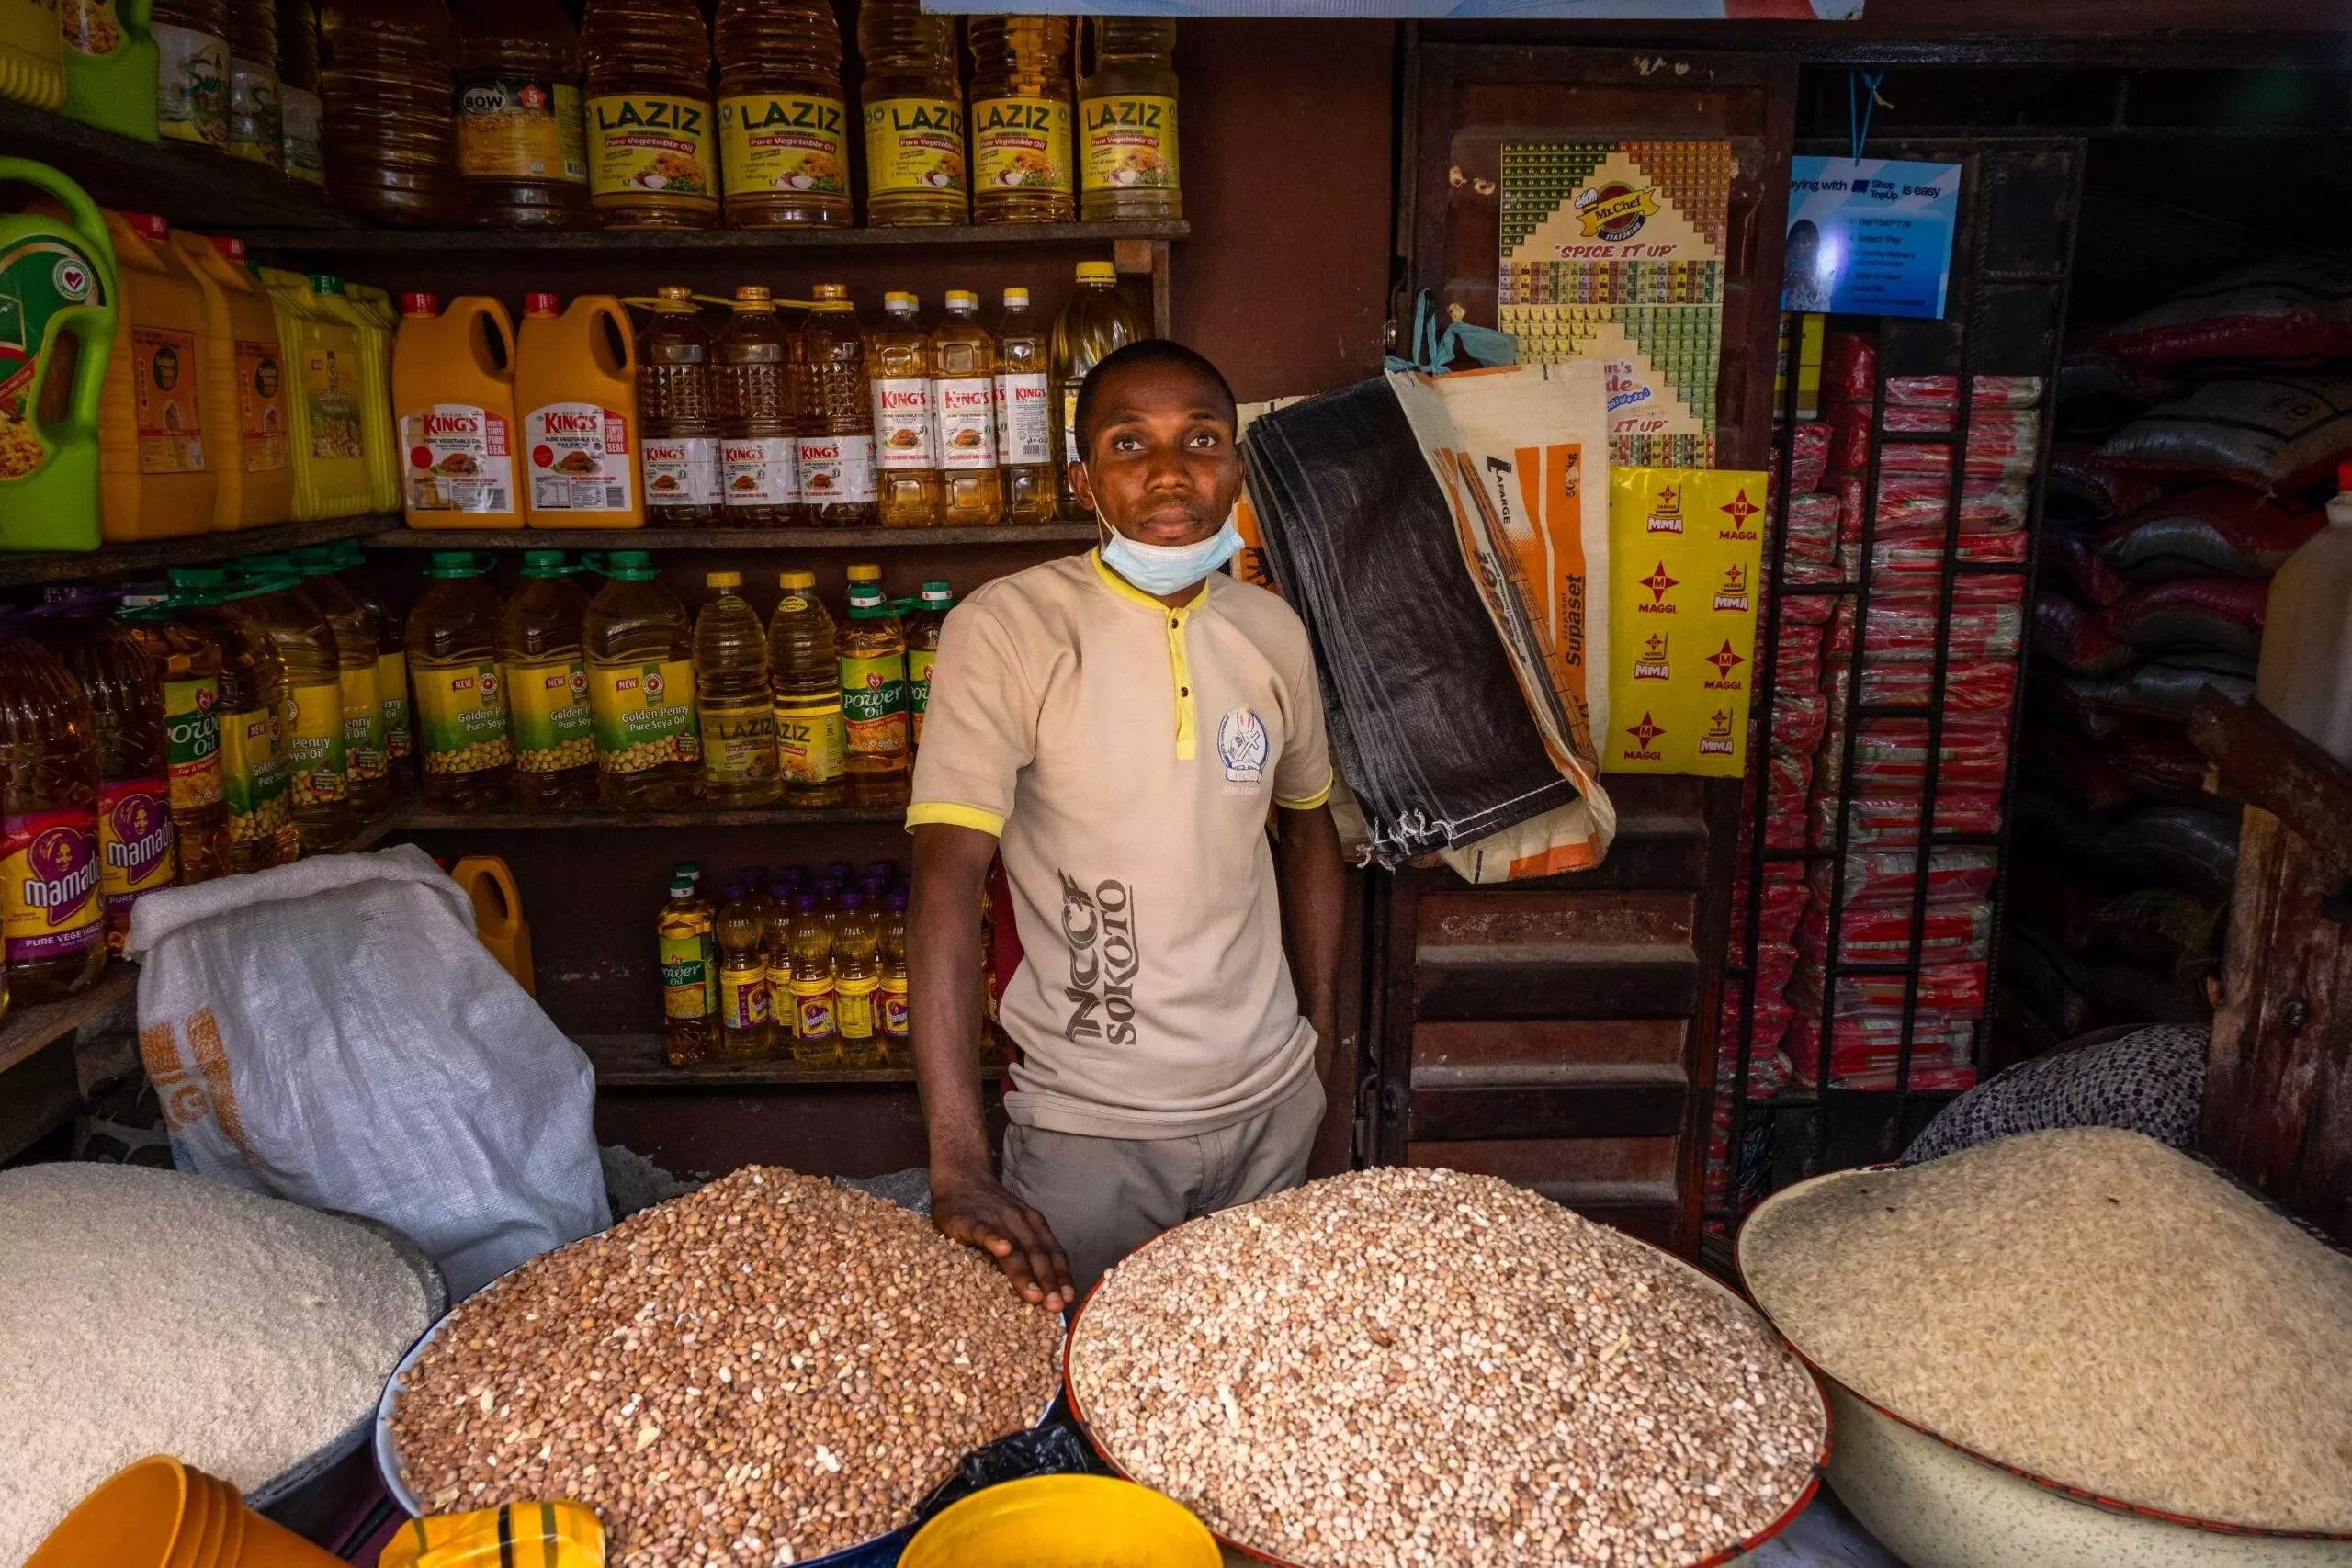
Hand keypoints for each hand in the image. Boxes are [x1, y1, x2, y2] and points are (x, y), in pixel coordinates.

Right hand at [931, 1167, 1074, 1312]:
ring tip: (1034, 1295)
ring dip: (1025, 1273)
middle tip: (1056, 1307)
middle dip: (1049, 1282)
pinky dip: (995, 1239)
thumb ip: (1027, 1248)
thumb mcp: (1016, 1223)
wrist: (961, 1177)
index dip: (1062, 1276)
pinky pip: (985, 1230)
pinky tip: (1002, 1250)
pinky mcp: (970, 1220)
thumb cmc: (989, 1208)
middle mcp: (1020, 1221)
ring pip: (1014, 1248)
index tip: (1069, 1299)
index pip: (1053, 1252)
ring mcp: (996, 1219)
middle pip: (1037, 1254)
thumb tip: (1044, 1285)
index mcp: (1033, 1224)